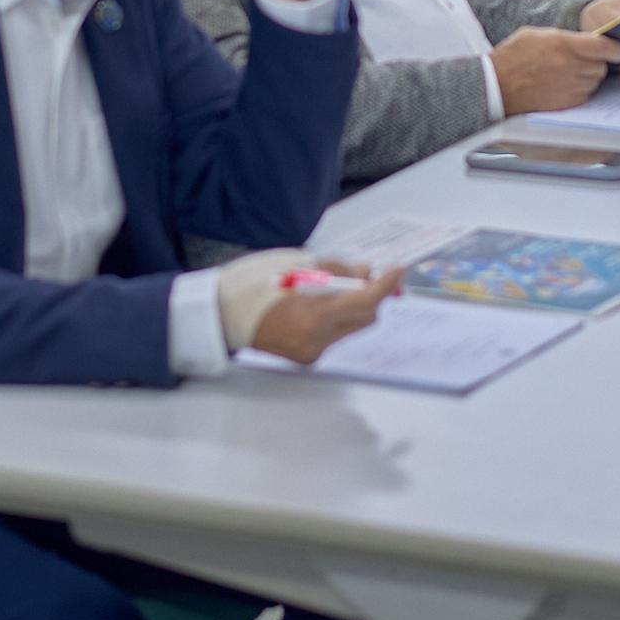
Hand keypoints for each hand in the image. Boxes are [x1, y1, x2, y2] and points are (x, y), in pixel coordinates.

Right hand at [247, 265, 402, 364]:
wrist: (221, 316)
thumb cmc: (251, 285)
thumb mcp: (294, 263)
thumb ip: (336, 268)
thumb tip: (366, 273)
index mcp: (313, 315)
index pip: (365, 301)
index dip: (386, 284)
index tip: (399, 269)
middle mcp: (317, 340)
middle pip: (366, 318)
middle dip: (372, 295)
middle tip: (364, 275)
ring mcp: (313, 352)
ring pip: (352, 327)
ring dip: (352, 305)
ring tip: (329, 286)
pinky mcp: (307, 357)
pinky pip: (335, 334)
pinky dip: (335, 316)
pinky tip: (314, 304)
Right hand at [489, 24, 619, 114]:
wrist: (497, 87)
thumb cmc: (511, 60)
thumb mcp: (536, 35)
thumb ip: (562, 37)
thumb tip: (580, 41)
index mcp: (564, 44)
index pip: (603, 46)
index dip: (615, 48)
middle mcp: (570, 66)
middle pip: (600, 65)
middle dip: (595, 62)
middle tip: (578, 61)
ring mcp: (570, 86)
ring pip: (594, 81)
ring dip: (587, 77)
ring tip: (565, 74)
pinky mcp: (567, 104)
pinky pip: (584, 96)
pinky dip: (579, 91)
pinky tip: (562, 86)